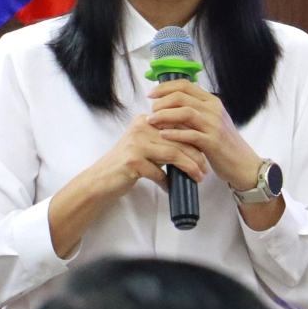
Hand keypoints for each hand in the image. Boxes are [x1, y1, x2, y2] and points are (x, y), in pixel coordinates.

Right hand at [86, 114, 210, 194]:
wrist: (102, 178)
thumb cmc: (127, 164)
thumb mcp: (145, 146)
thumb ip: (162, 141)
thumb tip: (192, 147)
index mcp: (145, 121)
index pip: (177, 125)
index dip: (194, 138)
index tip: (206, 152)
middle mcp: (140, 128)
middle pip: (177, 139)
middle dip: (196, 155)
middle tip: (205, 168)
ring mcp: (136, 144)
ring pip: (172, 154)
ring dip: (189, 167)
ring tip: (198, 177)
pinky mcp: (133, 161)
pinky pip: (159, 172)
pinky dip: (167, 182)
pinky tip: (172, 188)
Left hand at [146, 80, 261, 191]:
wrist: (243, 163)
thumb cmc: (223, 143)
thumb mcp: (211, 122)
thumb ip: (194, 111)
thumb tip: (168, 105)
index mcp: (212, 101)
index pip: (185, 85)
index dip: (165, 87)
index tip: (151, 94)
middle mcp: (214, 109)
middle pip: (182, 96)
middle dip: (161, 102)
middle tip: (150, 111)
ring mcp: (214, 125)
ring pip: (185, 112)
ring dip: (165, 115)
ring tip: (151, 121)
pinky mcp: (213, 142)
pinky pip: (190, 134)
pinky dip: (174, 133)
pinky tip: (162, 135)